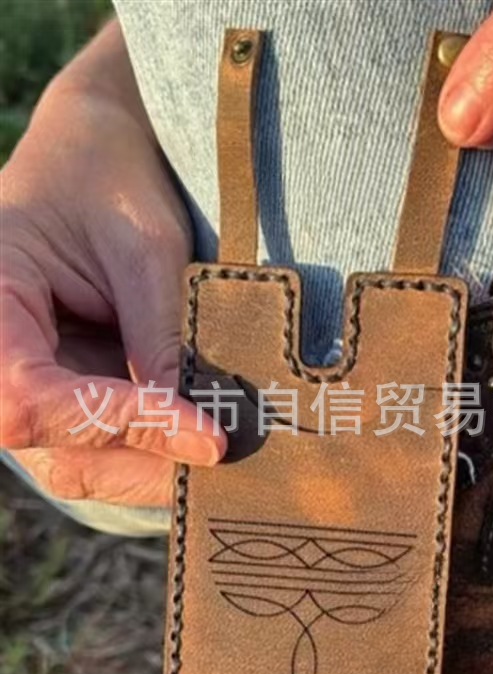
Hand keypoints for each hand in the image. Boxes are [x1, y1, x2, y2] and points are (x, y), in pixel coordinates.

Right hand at [0, 21, 224, 506]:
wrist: (96, 152)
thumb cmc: (110, 178)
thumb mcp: (144, 248)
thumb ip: (158, 337)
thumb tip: (195, 426)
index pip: (32, 398)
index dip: (119, 423)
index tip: (207, 436)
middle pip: (55, 449)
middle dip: (146, 463)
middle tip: (226, 459)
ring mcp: (31, 379)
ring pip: (80, 462)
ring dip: (154, 468)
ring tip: (224, 453)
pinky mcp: (68, 386)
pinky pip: (103, 442)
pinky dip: (154, 450)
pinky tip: (202, 439)